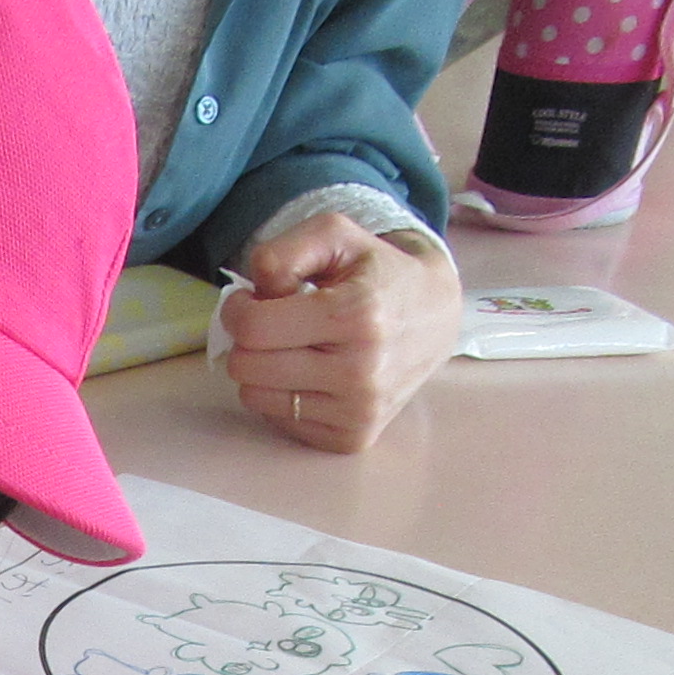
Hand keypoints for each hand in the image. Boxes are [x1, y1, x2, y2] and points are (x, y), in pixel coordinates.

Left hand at [221, 211, 461, 453]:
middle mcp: (361, 372)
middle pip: (247, 367)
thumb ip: (285, 251)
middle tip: (274, 323)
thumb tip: (253, 291)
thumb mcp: (336, 236)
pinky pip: (278, 420)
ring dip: (263, 369)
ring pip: (255, 397)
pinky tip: (311, 373)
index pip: (253, 328)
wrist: (436, 318)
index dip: (238, 309)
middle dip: (248, 340)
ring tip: (296, 346)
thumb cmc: (377, 272)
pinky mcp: (352, 438)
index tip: (251, 300)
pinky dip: (284, 395)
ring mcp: (358, 412)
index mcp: (357, 315)